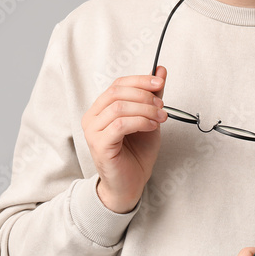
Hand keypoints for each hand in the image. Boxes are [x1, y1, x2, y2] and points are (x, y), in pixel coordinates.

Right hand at [81, 67, 168, 212]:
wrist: (131, 184)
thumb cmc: (136, 153)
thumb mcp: (148, 118)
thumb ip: (152, 96)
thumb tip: (160, 71)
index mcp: (101, 109)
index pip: (117, 84)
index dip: (140, 80)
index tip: (160, 82)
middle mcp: (92, 118)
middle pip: (116, 92)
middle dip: (144, 95)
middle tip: (162, 105)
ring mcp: (92, 132)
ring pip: (119, 108)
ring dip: (145, 109)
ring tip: (161, 117)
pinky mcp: (99, 145)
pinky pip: (120, 125)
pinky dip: (140, 122)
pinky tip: (152, 126)